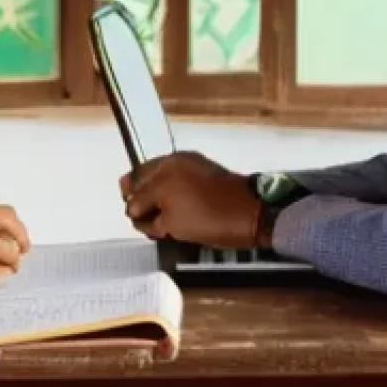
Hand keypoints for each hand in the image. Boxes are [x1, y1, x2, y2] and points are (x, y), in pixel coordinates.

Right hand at [119, 152, 258, 248]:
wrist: (251, 212)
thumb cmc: (211, 222)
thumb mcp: (173, 227)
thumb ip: (151, 220)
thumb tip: (140, 216)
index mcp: (162, 174)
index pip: (135, 196)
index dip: (137, 214)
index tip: (143, 224)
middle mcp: (170, 161)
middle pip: (141, 177)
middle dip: (141, 198)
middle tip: (148, 217)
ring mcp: (186, 159)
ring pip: (157, 173)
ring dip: (154, 191)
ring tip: (163, 212)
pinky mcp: (200, 163)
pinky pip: (174, 172)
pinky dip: (171, 186)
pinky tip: (177, 202)